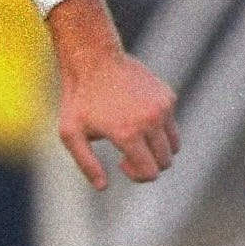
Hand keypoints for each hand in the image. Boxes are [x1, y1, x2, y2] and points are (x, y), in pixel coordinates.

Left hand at [56, 47, 179, 190]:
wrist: (94, 59)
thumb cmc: (79, 98)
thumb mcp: (71, 133)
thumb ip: (86, 164)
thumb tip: (103, 187)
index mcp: (128, 134)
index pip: (150, 173)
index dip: (137, 175)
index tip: (122, 163)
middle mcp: (150, 121)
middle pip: (165, 162)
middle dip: (148, 164)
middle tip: (127, 152)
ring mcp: (162, 107)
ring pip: (173, 145)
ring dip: (157, 149)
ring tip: (135, 138)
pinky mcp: (168, 96)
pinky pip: (171, 124)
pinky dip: (159, 128)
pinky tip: (136, 116)